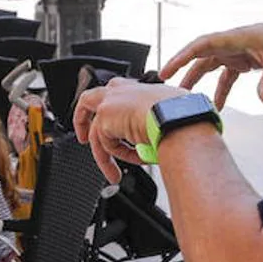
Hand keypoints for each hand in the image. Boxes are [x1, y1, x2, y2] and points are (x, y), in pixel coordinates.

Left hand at [73, 78, 187, 182]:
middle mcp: (120, 89)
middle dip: (81, 119)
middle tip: (83, 137)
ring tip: (114, 174)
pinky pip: (105, 144)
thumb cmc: (181, 113)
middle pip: (90, 101)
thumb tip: (153, 138)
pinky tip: (134, 159)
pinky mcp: (104, 117)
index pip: (116, 95)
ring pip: (96, 133)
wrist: (176, 116)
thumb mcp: (169, 112)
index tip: (113, 125)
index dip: (112, 112)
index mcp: (137, 86)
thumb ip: (155, 120)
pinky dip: (118, 156)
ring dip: (105, 157)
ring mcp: (110, 102)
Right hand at [159, 19, 262, 108]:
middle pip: (200, 55)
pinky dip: (220, 90)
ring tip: (185, 98)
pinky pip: (226, 76)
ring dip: (198, 80)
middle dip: (182, 67)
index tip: (168, 68)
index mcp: (236, 38)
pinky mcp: (243, 60)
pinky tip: (217, 106)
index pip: (203, 45)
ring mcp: (236, 51)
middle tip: (164, 81)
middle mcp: (232, 43)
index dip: (183, 56)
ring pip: (210, 65)